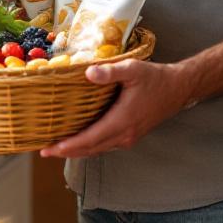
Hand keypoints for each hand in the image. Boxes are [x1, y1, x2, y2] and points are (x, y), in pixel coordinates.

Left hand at [40, 59, 193, 158]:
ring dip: (77, 151)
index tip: (51, 149)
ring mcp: (128, 137)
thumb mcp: (133, 69)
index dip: (69, 146)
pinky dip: (89, 146)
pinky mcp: (130, 136)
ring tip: (57, 148)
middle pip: (90, 149)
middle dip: (66, 152)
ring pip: (98, 150)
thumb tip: (88, 72)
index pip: (90, 139)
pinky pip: (105, 146)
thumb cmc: (155, 78)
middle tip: (44, 152)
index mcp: (122, 121)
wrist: (178, 89)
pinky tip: (80, 141)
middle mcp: (124, 134)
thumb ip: (110, 71)